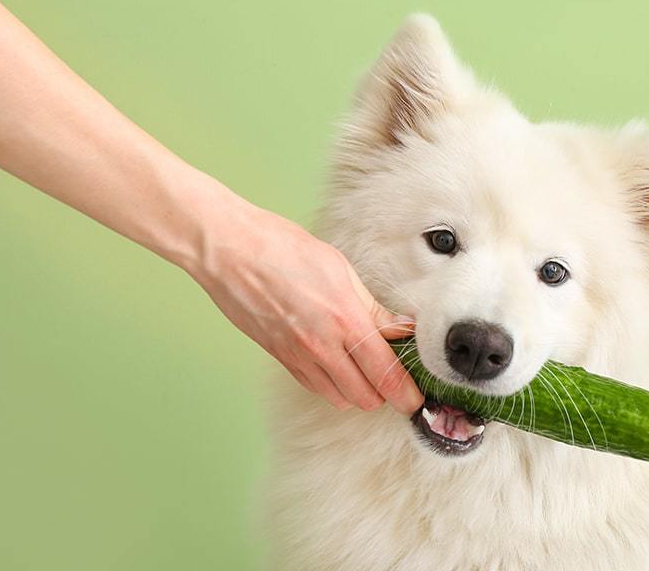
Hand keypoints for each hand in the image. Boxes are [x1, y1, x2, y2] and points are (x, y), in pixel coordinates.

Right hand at [188, 201, 423, 414]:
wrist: (231, 252)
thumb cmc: (283, 249)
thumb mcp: (339, 269)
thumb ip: (372, 307)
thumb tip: (400, 327)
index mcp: (345, 321)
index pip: (386, 375)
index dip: (407, 395)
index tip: (417, 399)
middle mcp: (322, 346)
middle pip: (366, 398)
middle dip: (385, 395)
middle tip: (393, 378)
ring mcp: (298, 355)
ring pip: (339, 398)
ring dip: (357, 392)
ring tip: (364, 371)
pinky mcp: (279, 357)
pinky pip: (313, 386)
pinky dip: (330, 385)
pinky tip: (335, 364)